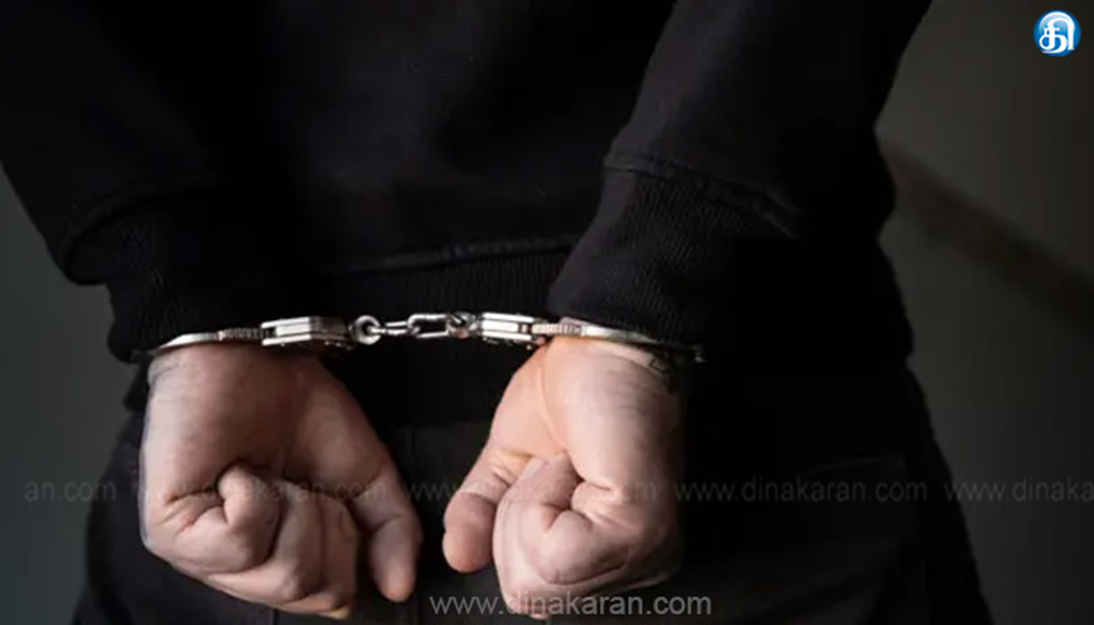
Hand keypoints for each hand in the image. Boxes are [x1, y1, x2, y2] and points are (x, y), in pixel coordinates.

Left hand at [139, 345, 420, 617]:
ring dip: (295, 508)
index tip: (333, 496)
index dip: (349, 546)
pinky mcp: (170, 535)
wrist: (250, 353)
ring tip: (270, 473)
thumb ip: (391, 531)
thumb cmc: (296, 405)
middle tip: (304, 481)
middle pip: (311, 592)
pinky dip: (255, 497)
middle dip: (327, 526)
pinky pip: (242, 544)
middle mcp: (239, 568)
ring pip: (281, 574)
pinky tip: (237, 470)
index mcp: (282, 557)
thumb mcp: (364, 473)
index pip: (331, 598)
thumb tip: (400, 585)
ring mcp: (200, 556)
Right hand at [442, 337, 683, 613]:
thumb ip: (479, 516)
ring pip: (535, 577)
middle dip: (517, 519)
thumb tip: (457, 557)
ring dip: (529, 504)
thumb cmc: (576, 391)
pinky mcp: (635, 529)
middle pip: (528, 593)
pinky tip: (574, 462)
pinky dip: (540, 497)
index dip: (513, 532)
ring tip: (567, 462)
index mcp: (612, 554)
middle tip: (556, 466)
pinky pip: (550, 552)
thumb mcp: (508, 463)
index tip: (543, 477)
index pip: (531, 595)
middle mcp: (639, 564)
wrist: (604, 342)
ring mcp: (642, 552)